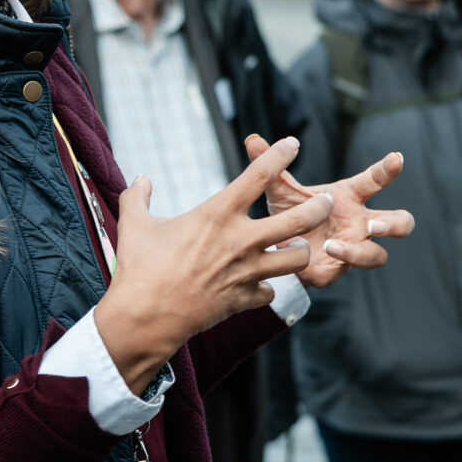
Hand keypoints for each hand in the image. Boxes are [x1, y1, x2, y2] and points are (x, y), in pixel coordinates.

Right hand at [96, 136, 333, 389]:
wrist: (144, 318)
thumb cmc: (138, 268)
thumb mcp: (134, 224)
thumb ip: (137, 196)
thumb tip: (140, 178)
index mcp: (217, 214)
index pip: (259, 175)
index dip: (279, 155)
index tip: (293, 143)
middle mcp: (240, 241)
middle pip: (298, 219)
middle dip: (319, 206)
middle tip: (326, 200)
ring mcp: (246, 272)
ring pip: (297, 259)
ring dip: (300, 251)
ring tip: (297, 245)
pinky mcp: (244, 300)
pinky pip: (270, 292)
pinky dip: (267, 288)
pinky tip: (260, 285)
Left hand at [244, 134, 415, 287]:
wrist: (273, 249)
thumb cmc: (288, 213)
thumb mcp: (279, 189)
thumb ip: (270, 166)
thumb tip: (251, 139)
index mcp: (350, 197)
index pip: (375, 181)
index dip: (388, 170)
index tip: (396, 158)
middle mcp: (359, 223)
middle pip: (399, 223)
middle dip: (395, 224)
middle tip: (376, 225)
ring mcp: (352, 248)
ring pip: (378, 255)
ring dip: (361, 252)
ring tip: (335, 244)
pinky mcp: (337, 270)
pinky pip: (345, 269)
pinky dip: (337, 262)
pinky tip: (322, 253)